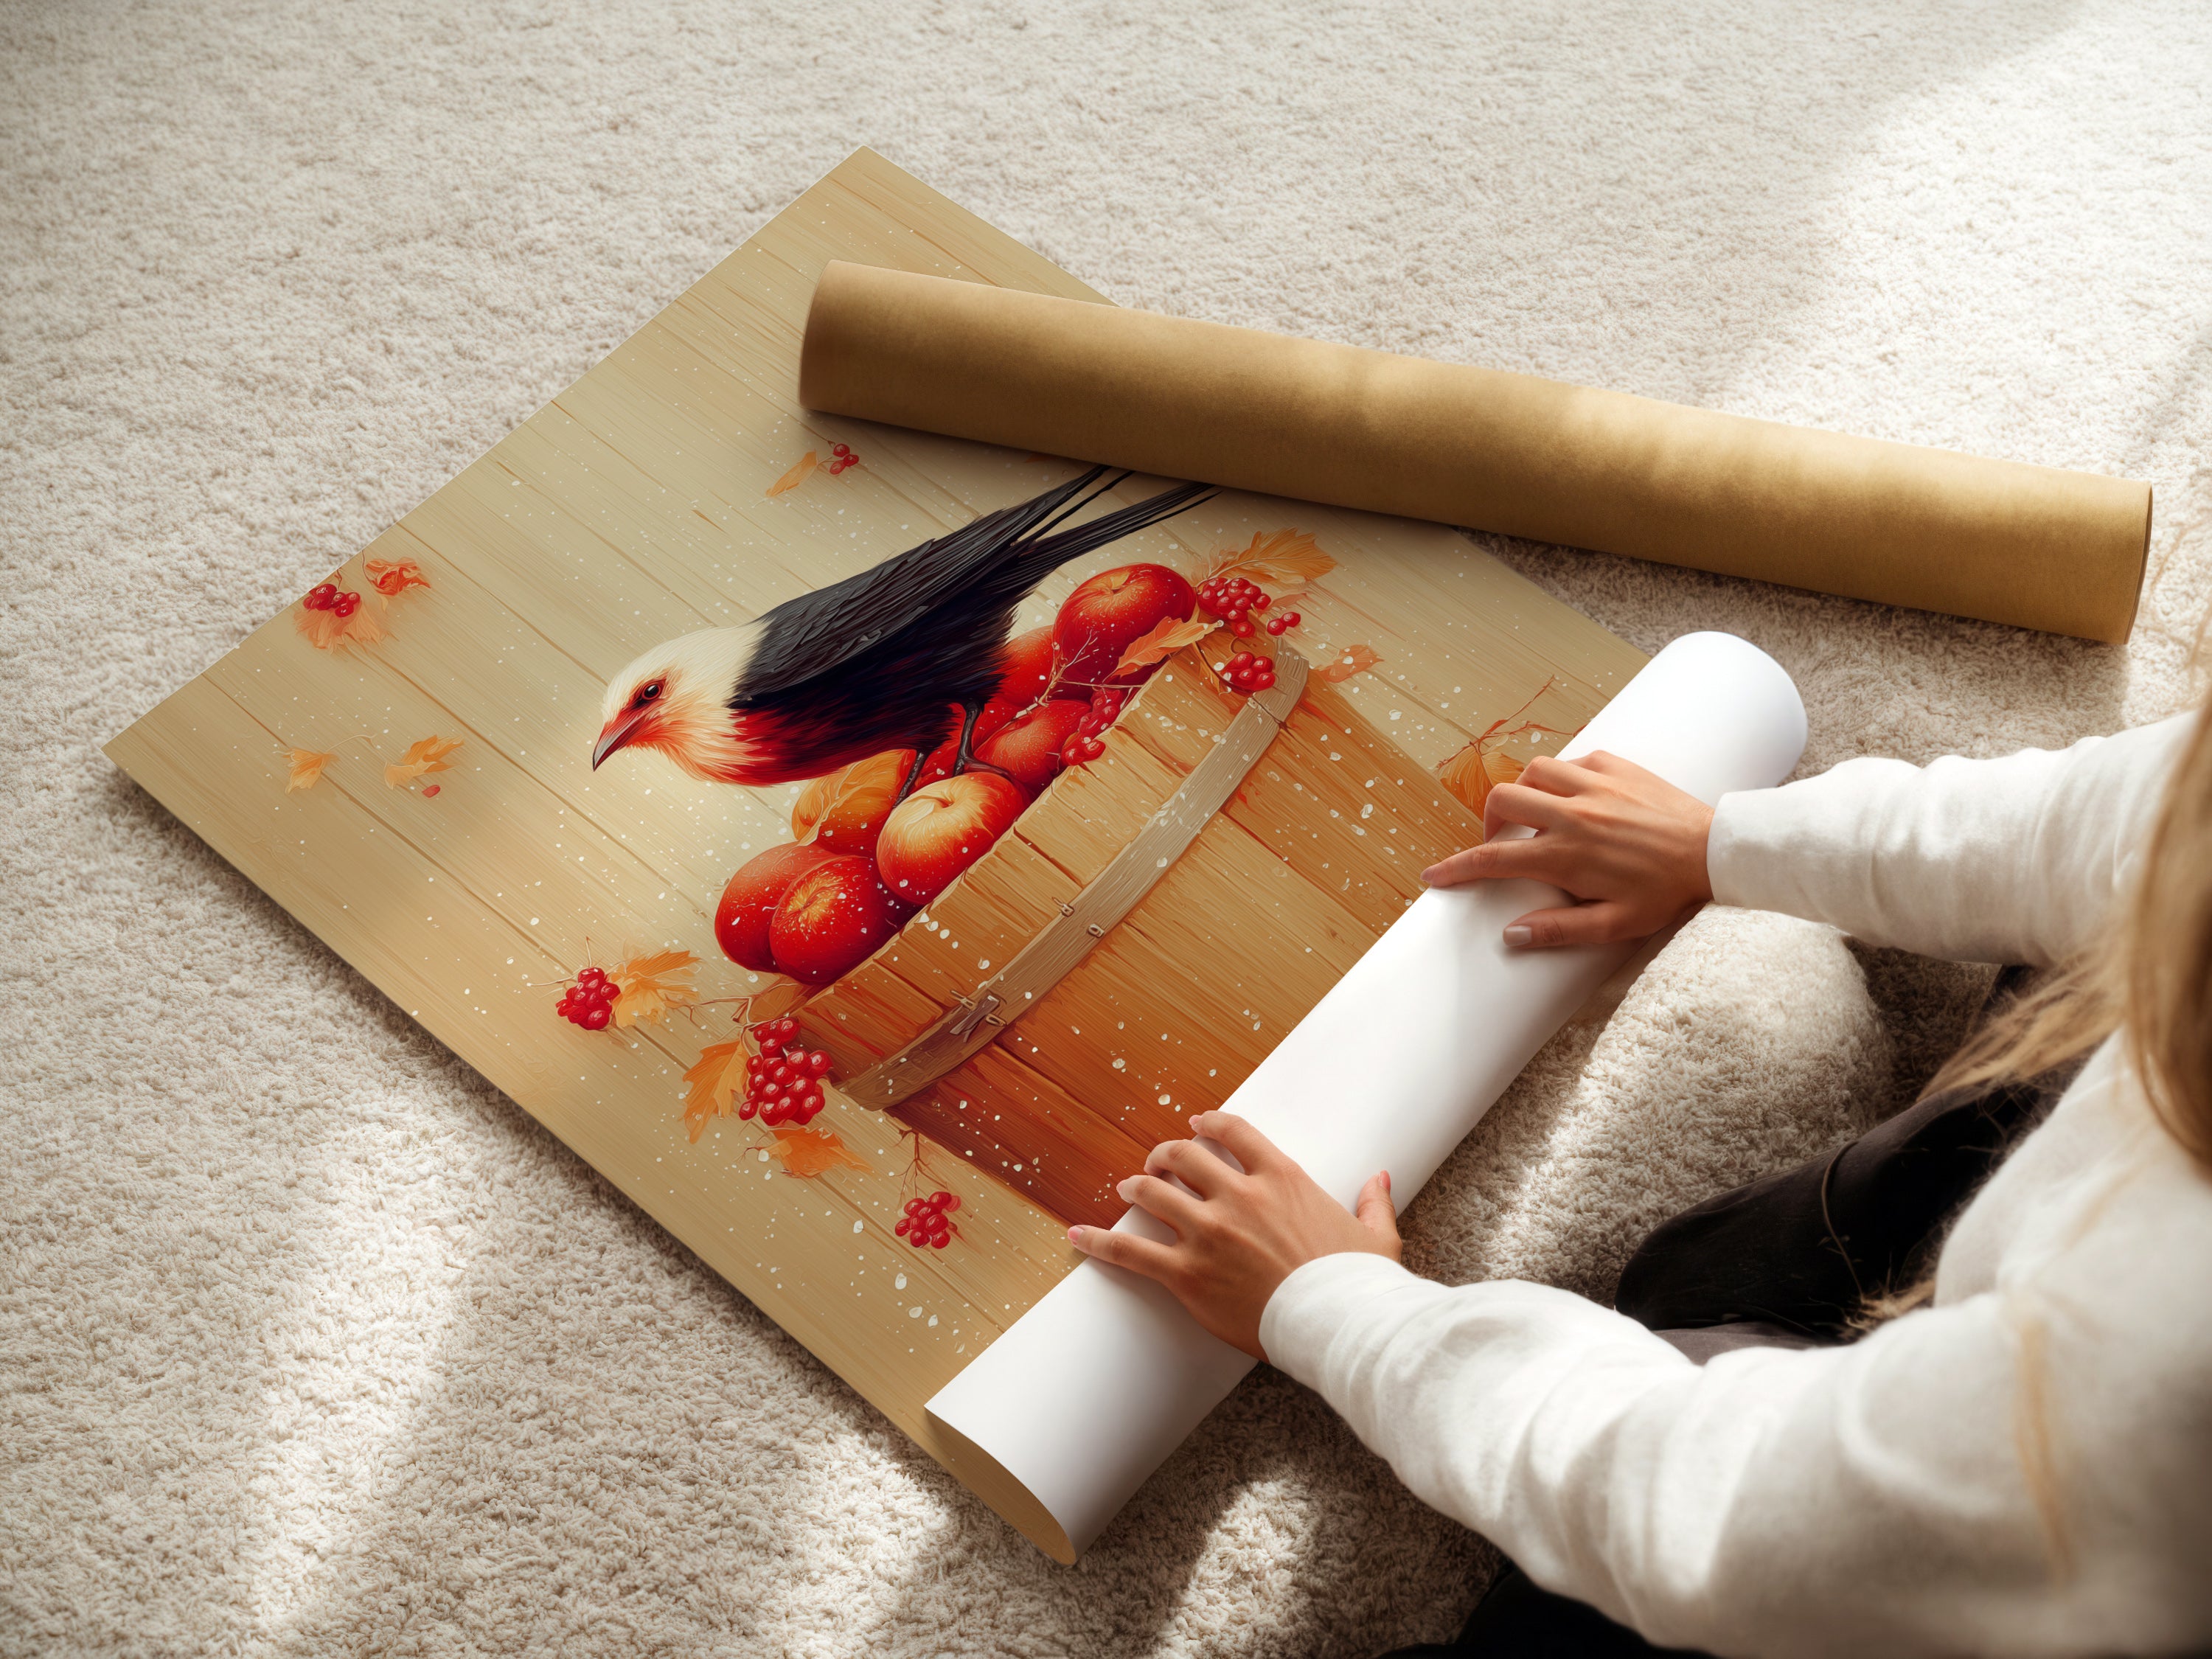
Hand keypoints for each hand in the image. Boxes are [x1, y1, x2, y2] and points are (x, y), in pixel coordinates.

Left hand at [1065, 1111, 1399, 1360]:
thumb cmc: (1359, 1285)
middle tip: (1156, 1162)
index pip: (1233, 1132)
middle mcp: (1239, 1196)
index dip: (1208, 1124)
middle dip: (1164, 1155)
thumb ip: (1373, 1202)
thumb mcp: (1376, 1237)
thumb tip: (1380, 1178)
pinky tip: (1076, 1235)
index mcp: (1282, 1179)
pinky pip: (1131, 1251)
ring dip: (1136, 1187)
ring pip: (1153, 1193)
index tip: (1196, 1125)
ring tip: (1126, 1188)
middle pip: (1184, 1156)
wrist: (1340, 1326)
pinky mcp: (1188, 1274)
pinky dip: (1099, 1241)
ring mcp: (1209, 1233)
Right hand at [1420, 751, 1713, 948]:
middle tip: (1501, 843)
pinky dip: (1562, 776)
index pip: (1494, 859)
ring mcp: (1594, 785)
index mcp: (1566, 855)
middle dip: (1488, 822)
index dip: (1456, 868)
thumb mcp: (1615, 925)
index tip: (1434, 875)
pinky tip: (1574, 797)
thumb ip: (1560, 930)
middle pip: (1502, 801)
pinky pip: (1571, 760)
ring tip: (1535, 815)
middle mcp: (1573, 814)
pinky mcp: (1615, 765)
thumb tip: (1511, 935)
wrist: (1715, 851)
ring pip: (1532, 772)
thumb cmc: (1666, 892)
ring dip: (1524, 793)